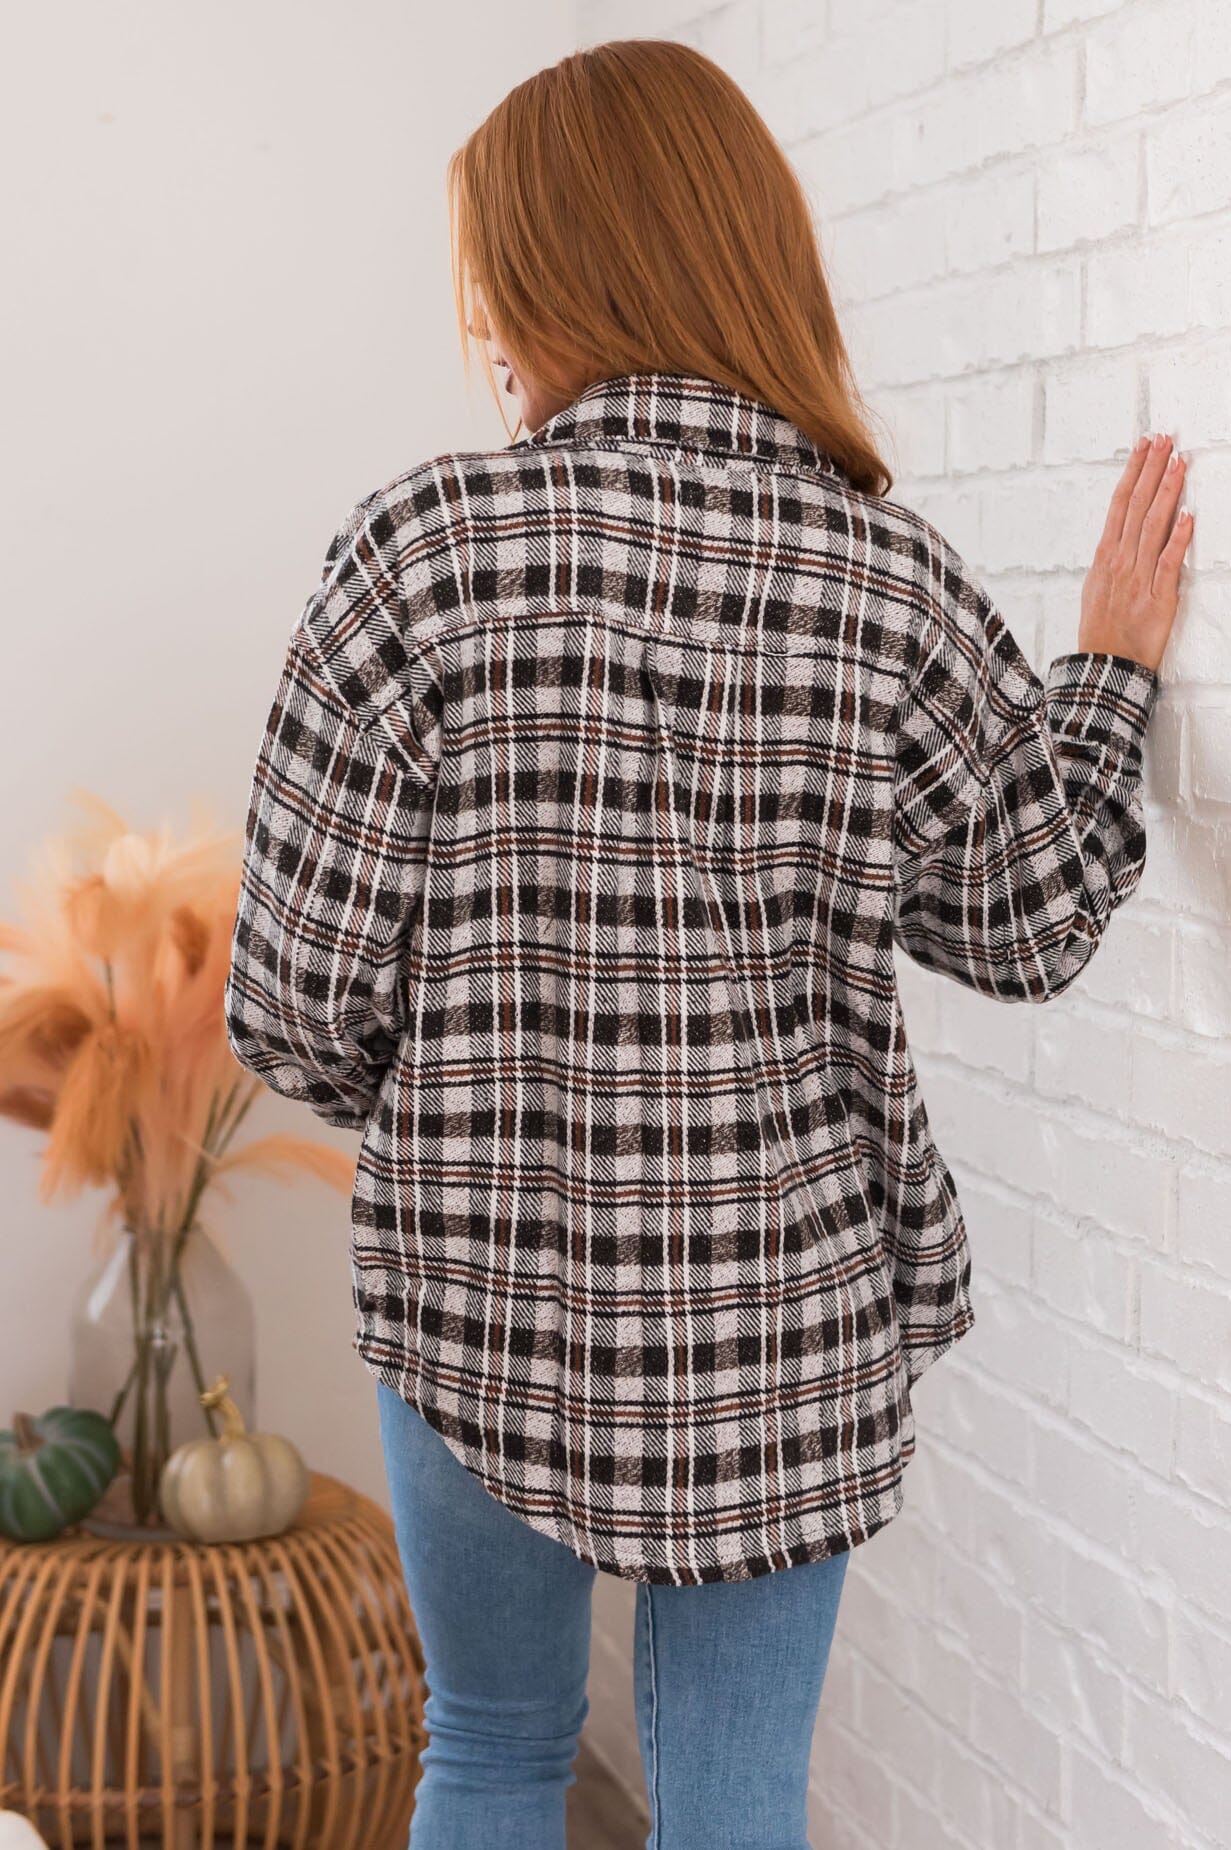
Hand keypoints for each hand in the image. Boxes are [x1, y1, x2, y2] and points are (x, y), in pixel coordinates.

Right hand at [1079, 432, 1192, 673]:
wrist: (1104, 669)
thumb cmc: (1102, 633)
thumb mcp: (1097, 590)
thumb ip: (1112, 561)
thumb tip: (1121, 536)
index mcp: (1105, 557)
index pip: (1120, 504)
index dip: (1134, 472)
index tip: (1145, 446)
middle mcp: (1120, 562)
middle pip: (1136, 506)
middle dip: (1152, 469)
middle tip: (1165, 440)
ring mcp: (1137, 579)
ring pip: (1152, 526)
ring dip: (1167, 492)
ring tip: (1179, 463)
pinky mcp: (1156, 598)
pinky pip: (1168, 563)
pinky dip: (1177, 538)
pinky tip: (1187, 515)